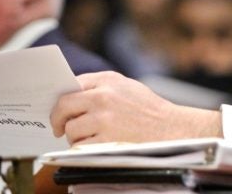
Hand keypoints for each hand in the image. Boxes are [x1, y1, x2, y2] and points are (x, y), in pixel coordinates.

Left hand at [50, 71, 221, 144]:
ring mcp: (103, 120)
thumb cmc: (150, 109)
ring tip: (91, 137)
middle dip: (58, 120)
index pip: (71, 86)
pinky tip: (97, 146)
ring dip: (76, 137)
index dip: (60, 100)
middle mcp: (103, 97)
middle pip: (63, 107)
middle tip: (59, 128)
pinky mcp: (105, 140)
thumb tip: (71, 95)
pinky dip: (84, 149)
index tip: (59, 109)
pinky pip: (79, 147)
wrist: (172, 129)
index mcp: (108, 81)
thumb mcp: (128, 87)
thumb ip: (101, 86)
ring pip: (71, 130)